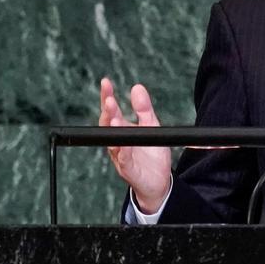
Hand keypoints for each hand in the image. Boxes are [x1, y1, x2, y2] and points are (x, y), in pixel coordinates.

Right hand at [98, 78, 172, 214]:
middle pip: (107, 124)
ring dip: (113, 130)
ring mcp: (121, 156)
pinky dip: (123, 151)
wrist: (159, 181)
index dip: (107, 96)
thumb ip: (144, 109)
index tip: (105, 82)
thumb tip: (137, 87)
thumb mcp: (151, 127)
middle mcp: (117, 142)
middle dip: (108, 111)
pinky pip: (124, 160)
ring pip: (113, 142)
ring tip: (114, 117)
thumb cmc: (151, 154)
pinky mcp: (129, 170)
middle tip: (109, 99)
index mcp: (121, 130)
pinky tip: (124, 144)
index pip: (111, 111)